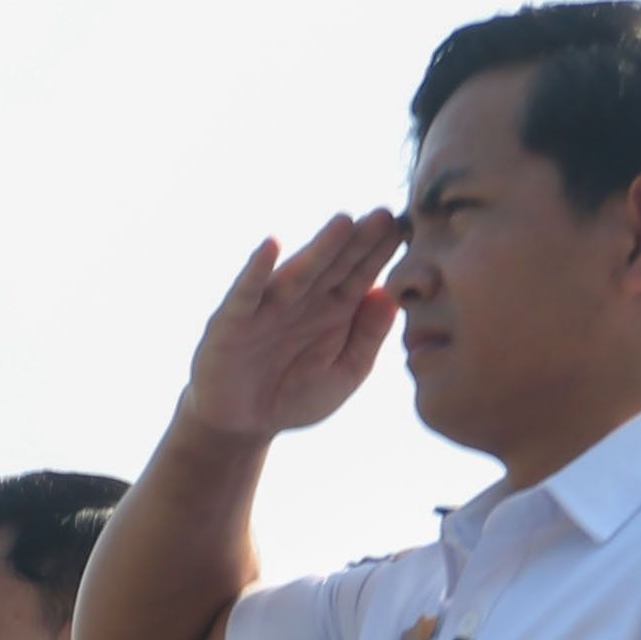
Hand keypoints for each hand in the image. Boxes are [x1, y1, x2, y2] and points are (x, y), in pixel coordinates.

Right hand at [181, 212, 405, 441]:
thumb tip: (391, 297)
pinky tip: (270, 246)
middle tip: (385, 215)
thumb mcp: (344, 373)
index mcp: (334, 309)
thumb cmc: (295, 395)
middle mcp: (303, 299)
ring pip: (299, 273)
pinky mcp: (233, 322)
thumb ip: (368, 338)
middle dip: (358, 241)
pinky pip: (246, 293)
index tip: (407, 228)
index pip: (362, 274)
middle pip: (335, 265)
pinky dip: (256, 270)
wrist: (242, 424)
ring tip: (345, 222)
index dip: (382, 253)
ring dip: (320, 248)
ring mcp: (268, 307)